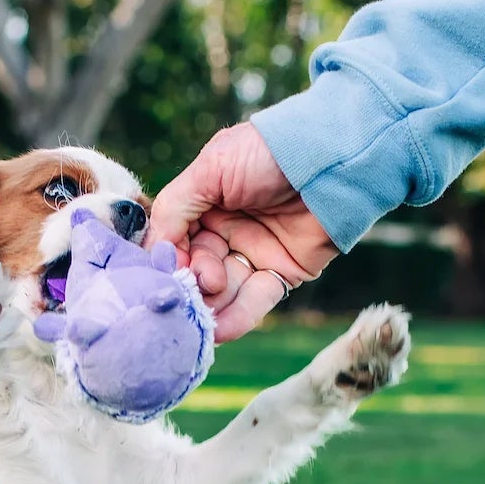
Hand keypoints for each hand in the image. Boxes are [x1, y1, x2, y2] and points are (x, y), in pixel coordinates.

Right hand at [149, 123, 338, 341]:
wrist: (330, 161)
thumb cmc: (267, 154)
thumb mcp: (211, 170)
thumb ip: (175, 207)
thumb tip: (154, 251)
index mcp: (205, 203)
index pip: (176, 239)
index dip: (170, 257)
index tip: (166, 271)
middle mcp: (226, 230)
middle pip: (198, 269)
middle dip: (195, 282)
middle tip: (200, 283)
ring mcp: (254, 254)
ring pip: (224, 291)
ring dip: (212, 306)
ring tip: (204, 317)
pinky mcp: (282, 273)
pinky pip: (256, 301)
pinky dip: (238, 317)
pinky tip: (221, 328)